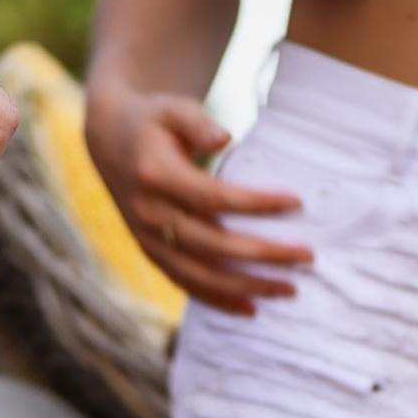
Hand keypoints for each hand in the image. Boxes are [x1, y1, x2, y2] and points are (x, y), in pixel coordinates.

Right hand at [84, 84, 311, 314]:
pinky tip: (252, 309)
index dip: (255, 204)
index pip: (213, 198)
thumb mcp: (171, 108)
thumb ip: (196, 121)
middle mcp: (150, 215)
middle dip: (263, 254)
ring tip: (289, 290)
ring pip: (202, 275)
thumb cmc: (154, 121)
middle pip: (214, 244)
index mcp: (156, 176)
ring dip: (247, 287)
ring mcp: (149, 241)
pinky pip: (187, 285)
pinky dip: (220, 301)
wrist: (110, 143)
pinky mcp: (152, 255)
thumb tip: (225, 137)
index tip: (296, 204)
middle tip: (307, 257)